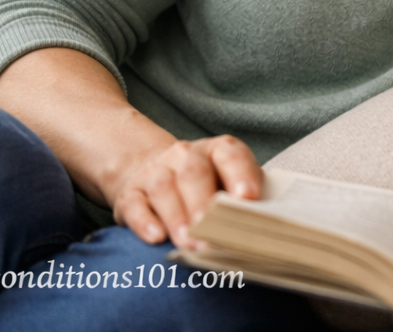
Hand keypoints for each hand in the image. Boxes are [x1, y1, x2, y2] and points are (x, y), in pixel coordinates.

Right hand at [110, 134, 262, 248]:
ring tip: (189, 242)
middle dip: (204, 204)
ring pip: (164, 188)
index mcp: (217, 150)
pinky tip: (156, 237)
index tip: (248, 198)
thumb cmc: (205, 186)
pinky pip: (135, 204)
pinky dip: (145, 222)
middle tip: (212, 233)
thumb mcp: (227, 185)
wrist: (156, 172)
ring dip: (177, 217)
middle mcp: (186, 155)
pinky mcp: (130, 192)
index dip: (240, 174)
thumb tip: (262, 226)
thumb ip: (243, 200)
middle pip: (195, 173)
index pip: (230, 154)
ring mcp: (156, 171)